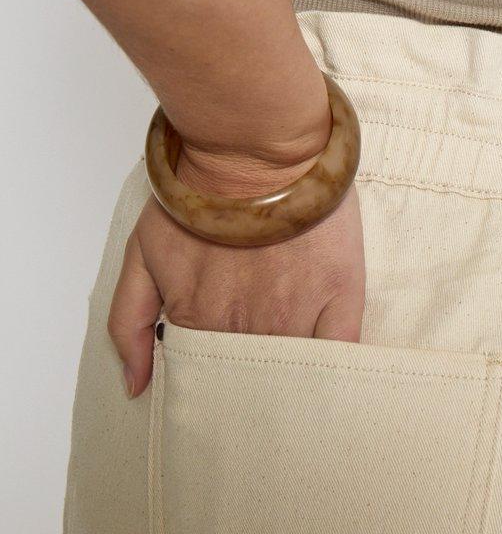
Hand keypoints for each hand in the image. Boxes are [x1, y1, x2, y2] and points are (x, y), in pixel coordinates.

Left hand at [107, 144, 365, 398]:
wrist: (254, 147)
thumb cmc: (199, 193)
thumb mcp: (142, 253)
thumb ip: (129, 322)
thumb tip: (136, 386)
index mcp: (201, 323)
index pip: (206, 376)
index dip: (211, 376)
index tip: (216, 374)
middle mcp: (248, 328)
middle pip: (250, 377)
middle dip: (248, 381)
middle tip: (253, 372)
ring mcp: (297, 316)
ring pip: (292, 373)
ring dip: (288, 375)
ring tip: (286, 361)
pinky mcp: (341, 296)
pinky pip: (340, 354)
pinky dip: (334, 369)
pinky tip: (328, 370)